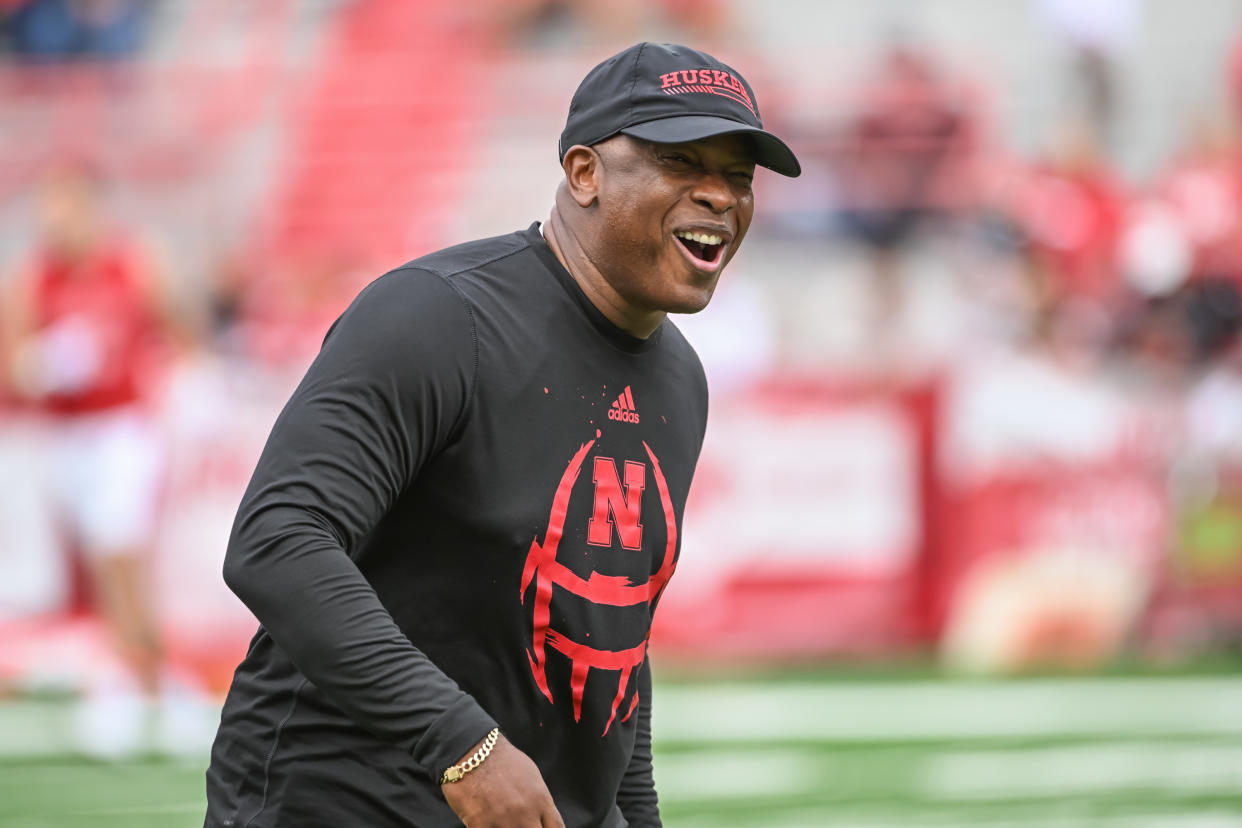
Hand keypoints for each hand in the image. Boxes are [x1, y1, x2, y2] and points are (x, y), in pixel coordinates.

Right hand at [441, 731, 563, 826]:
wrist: (472, 749)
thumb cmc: (502, 759)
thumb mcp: (531, 775)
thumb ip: (539, 798)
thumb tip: (543, 815)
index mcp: (540, 799)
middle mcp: (525, 812)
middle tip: (521, 825)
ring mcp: (503, 819)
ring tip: (502, 822)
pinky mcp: (480, 823)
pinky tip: (486, 824)